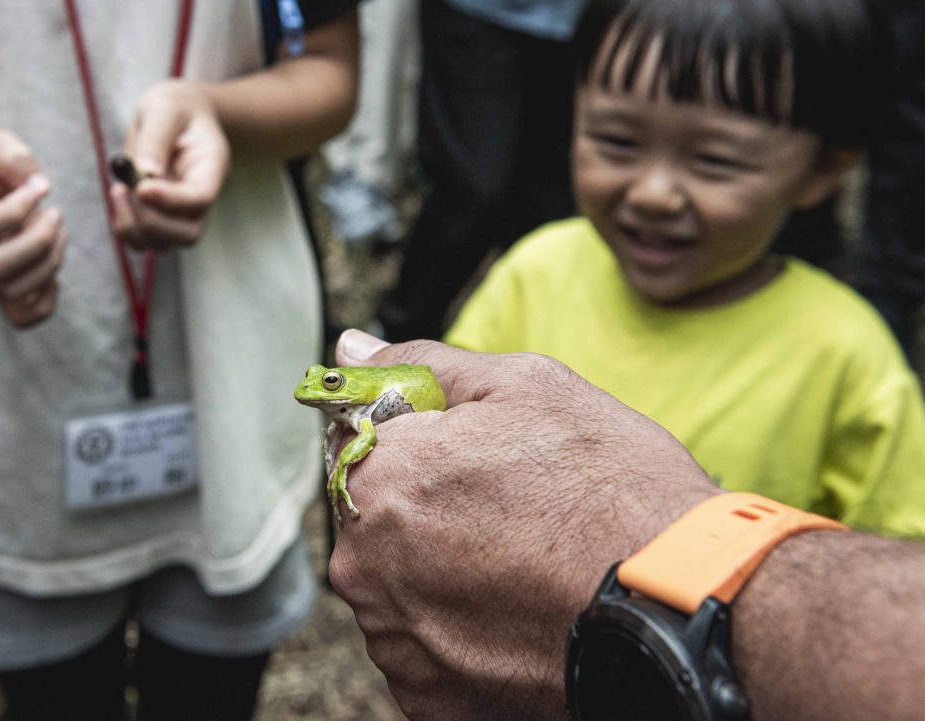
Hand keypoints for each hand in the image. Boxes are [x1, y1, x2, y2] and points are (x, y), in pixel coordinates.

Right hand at [0, 130, 67, 327]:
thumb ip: (13, 156)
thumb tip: (39, 187)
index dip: (17, 211)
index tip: (39, 189)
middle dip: (39, 241)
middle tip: (56, 214)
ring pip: (14, 289)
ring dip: (50, 262)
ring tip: (59, 232)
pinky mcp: (1, 290)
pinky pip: (21, 315)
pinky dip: (46, 302)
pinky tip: (55, 274)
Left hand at [110, 80, 230, 249]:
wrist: (175, 114)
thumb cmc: (175, 107)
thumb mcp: (165, 108)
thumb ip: (156, 138)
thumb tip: (144, 173)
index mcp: (211, 169)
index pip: (201, 198)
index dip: (171, 200)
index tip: (141, 186)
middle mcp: (199, 198)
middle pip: (187, 234)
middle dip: (150, 221)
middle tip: (123, 190)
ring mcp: (180, 212)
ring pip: (163, 244)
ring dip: (133, 226)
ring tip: (117, 190)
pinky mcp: (159, 216)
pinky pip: (142, 240)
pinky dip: (124, 227)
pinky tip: (118, 197)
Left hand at [328, 330, 719, 719]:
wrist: (681, 607)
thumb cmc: (611, 489)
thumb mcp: (525, 388)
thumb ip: (423, 366)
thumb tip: (354, 348)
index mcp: (378, 479)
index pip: (358, 445)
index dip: (417, 443)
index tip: (471, 457)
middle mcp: (365, 567)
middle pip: (376, 523)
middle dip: (427, 510)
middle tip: (509, 510)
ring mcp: (396, 642)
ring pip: (401, 589)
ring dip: (442, 576)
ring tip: (522, 565)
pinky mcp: (430, 698)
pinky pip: (428, 652)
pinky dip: (463, 634)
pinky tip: (518, 613)